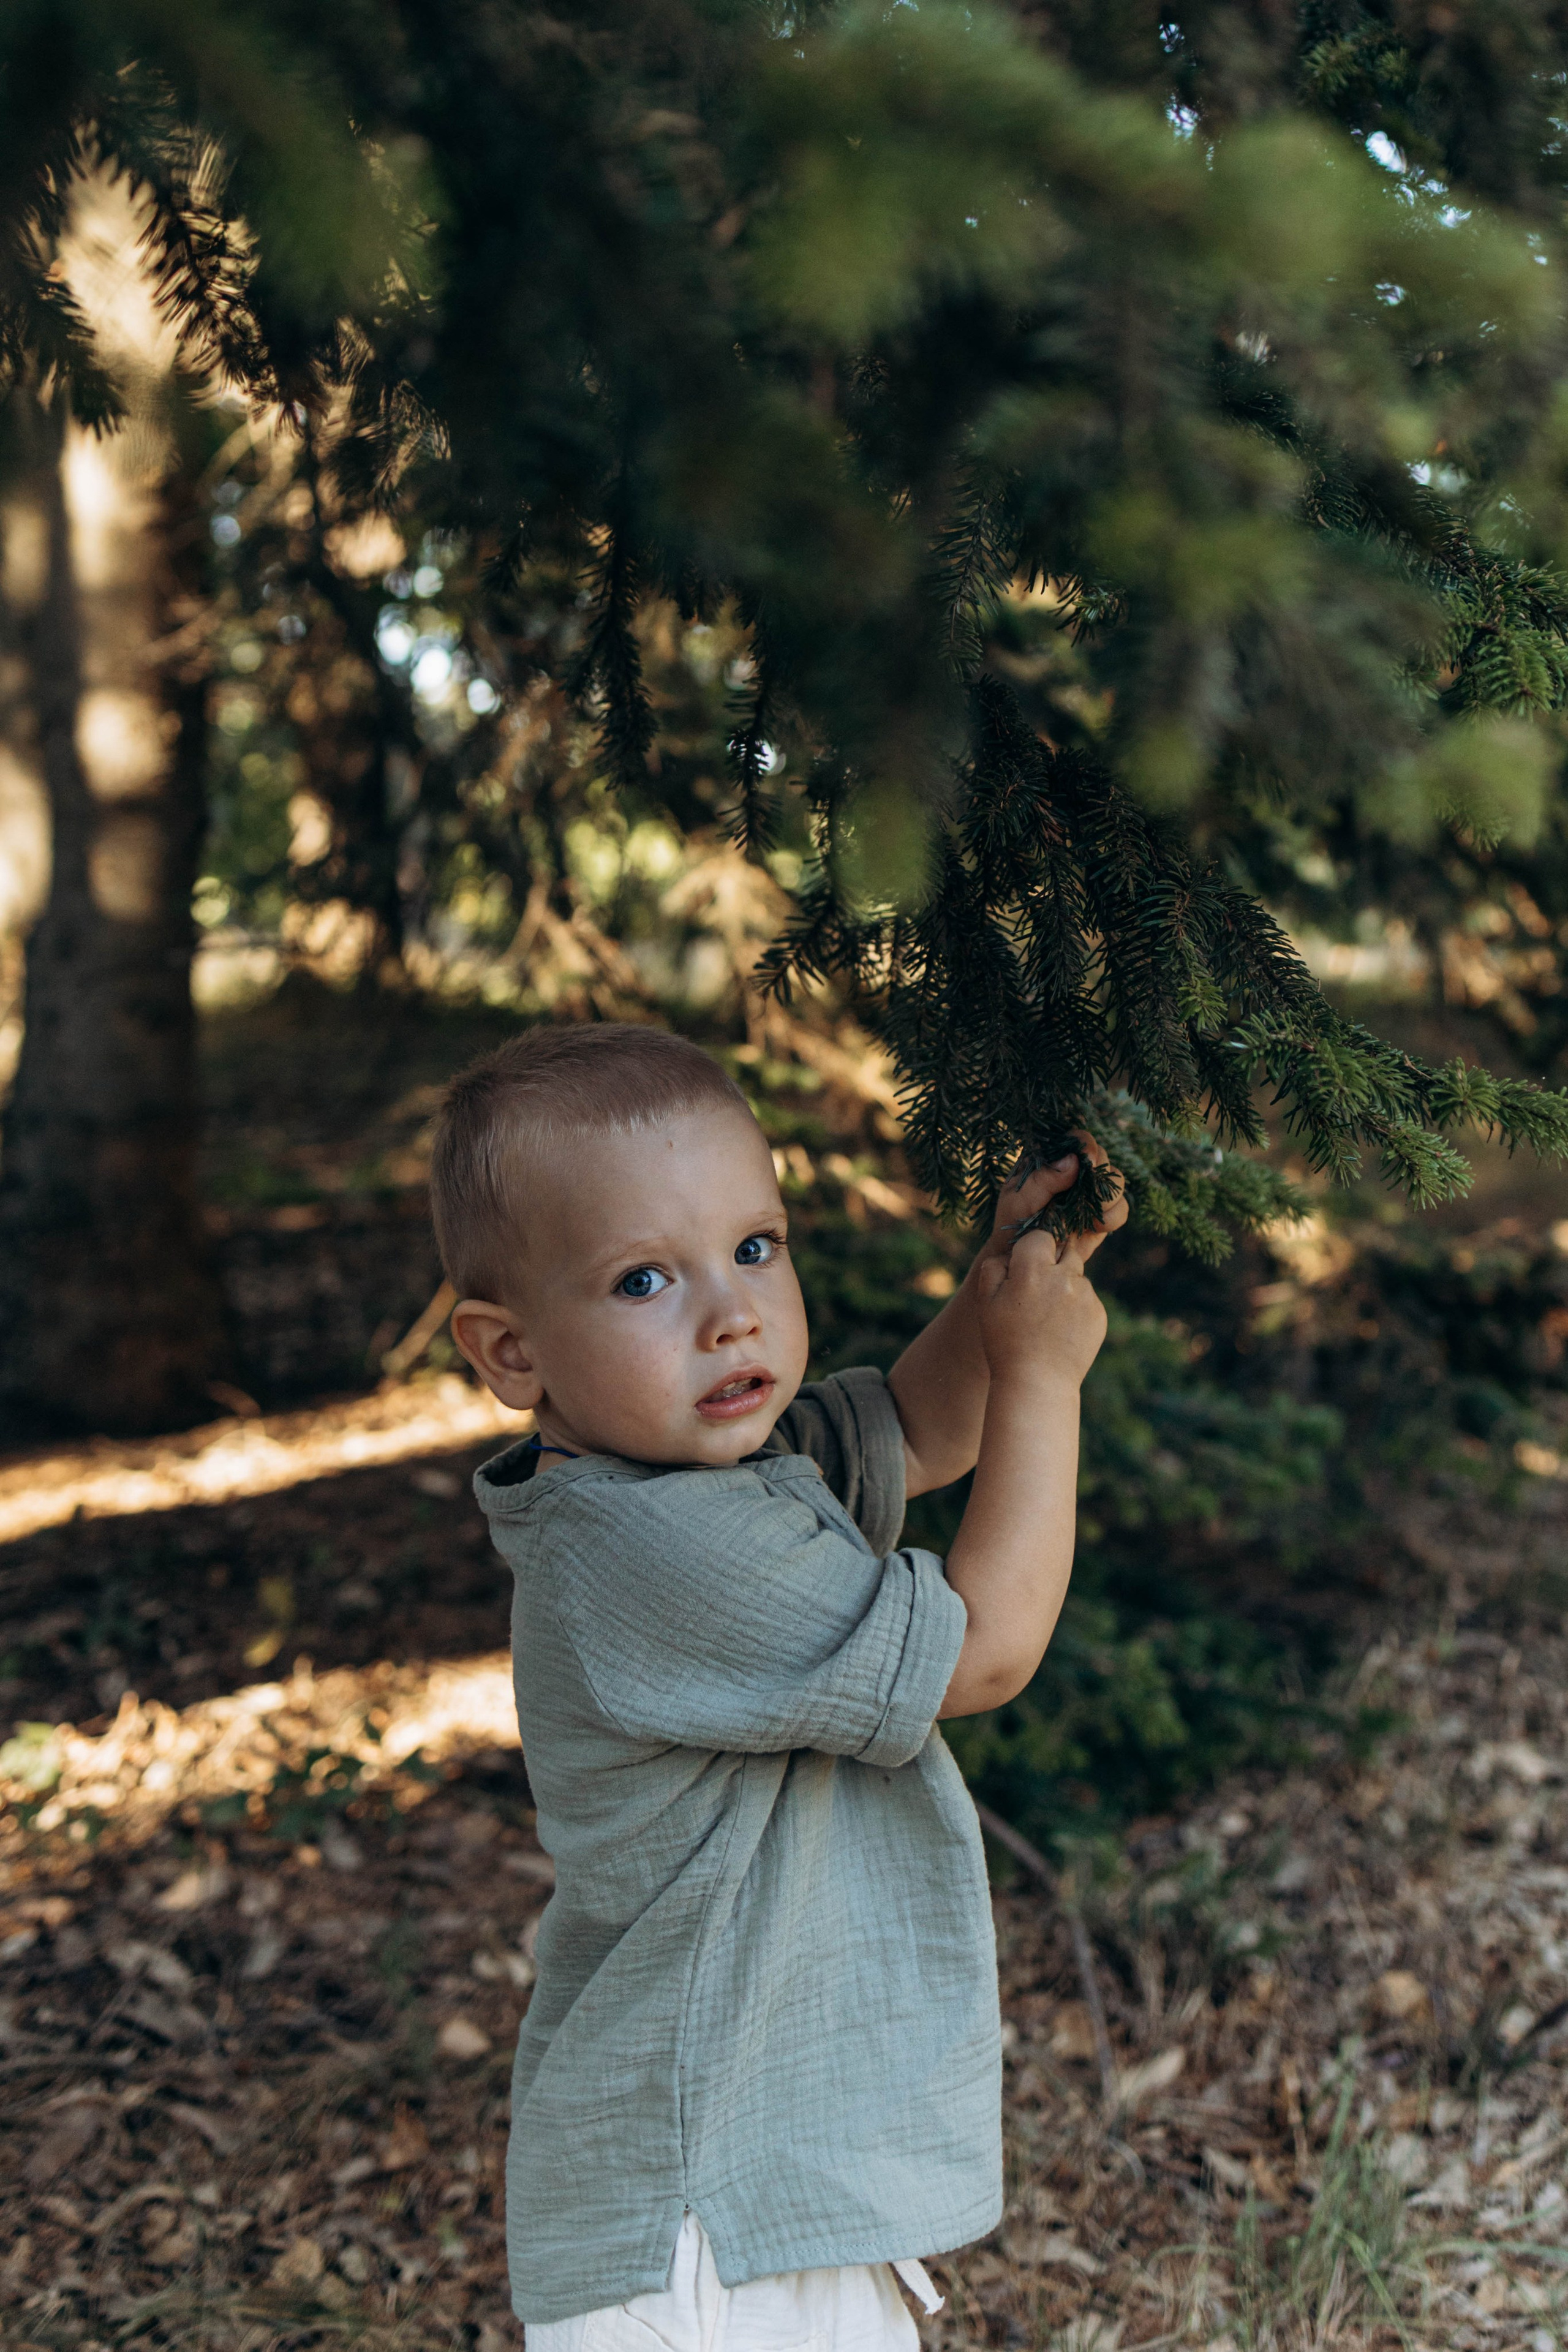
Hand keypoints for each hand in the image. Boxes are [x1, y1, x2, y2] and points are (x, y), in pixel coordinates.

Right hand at [973, 1223, 1109, 1389]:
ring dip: (1065, 1288)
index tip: (1026, 1266)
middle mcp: (1064, 1277)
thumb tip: (1011, 1253)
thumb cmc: (1005, 1342)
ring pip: (1077, 1278)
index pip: (1040, 1235)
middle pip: (1065, 1251)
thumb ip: (995, 1266)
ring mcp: (1085, 1296)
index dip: (1031, 1249)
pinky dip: (1077, 1309)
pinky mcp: (1099, 1314)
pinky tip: (1061, 1331)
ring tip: (1048, 1319)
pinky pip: (1088, 1300)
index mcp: (1033, 1269)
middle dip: (1053, 1264)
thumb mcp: (986, 1302)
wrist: (1036, 1383)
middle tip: (1038, 1291)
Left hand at [979, 1132, 1126, 1269]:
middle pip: (1102, 1158)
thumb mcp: (1018, 1201)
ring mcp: (1089, 1193)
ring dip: (1108, 1197)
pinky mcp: (1101, 1215)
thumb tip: (1072, 1161)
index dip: (1086, 1145)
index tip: (1087, 1160)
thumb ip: (1042, 1180)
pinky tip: (1094, 1227)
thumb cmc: (1012, 1224)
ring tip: (1087, 1215)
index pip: (1076, 1139)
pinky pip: (1121, 1209)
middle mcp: (1074, 1171)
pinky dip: (1113, 1217)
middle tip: (1088, 1194)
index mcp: (1051, 1159)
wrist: (1021, 1261)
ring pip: (1116, 1182)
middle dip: (1099, 1176)